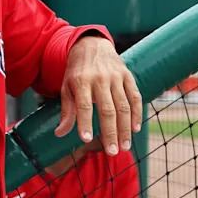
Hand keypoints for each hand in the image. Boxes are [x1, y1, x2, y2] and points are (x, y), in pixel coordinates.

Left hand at [55, 35, 142, 155]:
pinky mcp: (127, 76)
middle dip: (110, 132)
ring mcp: (116, 77)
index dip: (85, 122)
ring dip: (125, 128)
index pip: (84, 105)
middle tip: (112, 152)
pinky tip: (135, 129)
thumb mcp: (66, 87)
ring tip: (124, 147)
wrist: (91, 45)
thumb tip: (60, 134)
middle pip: (107, 109)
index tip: (86, 139)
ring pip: (123, 106)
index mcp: (81, 81)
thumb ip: (67, 111)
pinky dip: (136, 113)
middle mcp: (100, 79)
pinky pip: (135, 97)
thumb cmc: (77, 72)